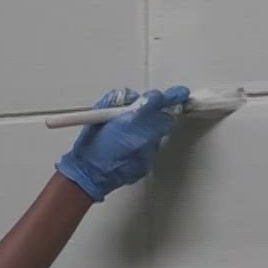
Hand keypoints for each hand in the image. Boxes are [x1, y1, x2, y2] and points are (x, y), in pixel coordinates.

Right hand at [54, 86, 190, 201]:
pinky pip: (151, 150)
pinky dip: (143, 147)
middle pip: (165, 120)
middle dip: (160, 116)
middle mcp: (143, 136)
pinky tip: (128, 149)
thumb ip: (119, 102)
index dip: (169, 96)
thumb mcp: (99, 114)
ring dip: (150, 132)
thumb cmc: (90, 146)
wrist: (88, 174)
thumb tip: (133, 98)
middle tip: (148, 116)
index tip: (179, 93)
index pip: (157, 102)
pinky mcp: (147, 164)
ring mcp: (147, 152)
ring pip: (158, 136)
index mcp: (130, 120)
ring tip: (130, 136)